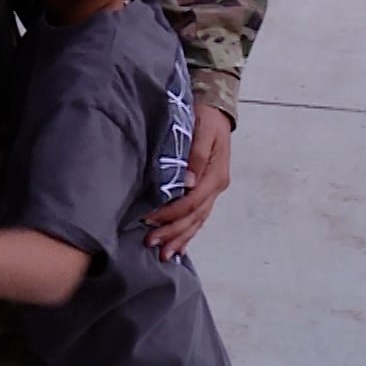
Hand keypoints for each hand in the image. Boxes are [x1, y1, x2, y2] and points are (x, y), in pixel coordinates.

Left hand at [144, 104, 232, 259]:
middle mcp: (215, 188)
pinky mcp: (207, 192)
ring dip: (180, 238)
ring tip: (163, 254)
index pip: (191, 202)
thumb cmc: (205, 118)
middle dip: (172, 232)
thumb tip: (187, 181)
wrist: (216, 111)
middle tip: (150, 243)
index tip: (149, 219)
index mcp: (215, 176)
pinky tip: (178, 248)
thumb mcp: (202, 130)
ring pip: (197, 222)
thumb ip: (196, 155)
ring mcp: (212, 192)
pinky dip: (188, 234)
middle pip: (194, 217)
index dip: (170, 213)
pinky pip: (199, 218)